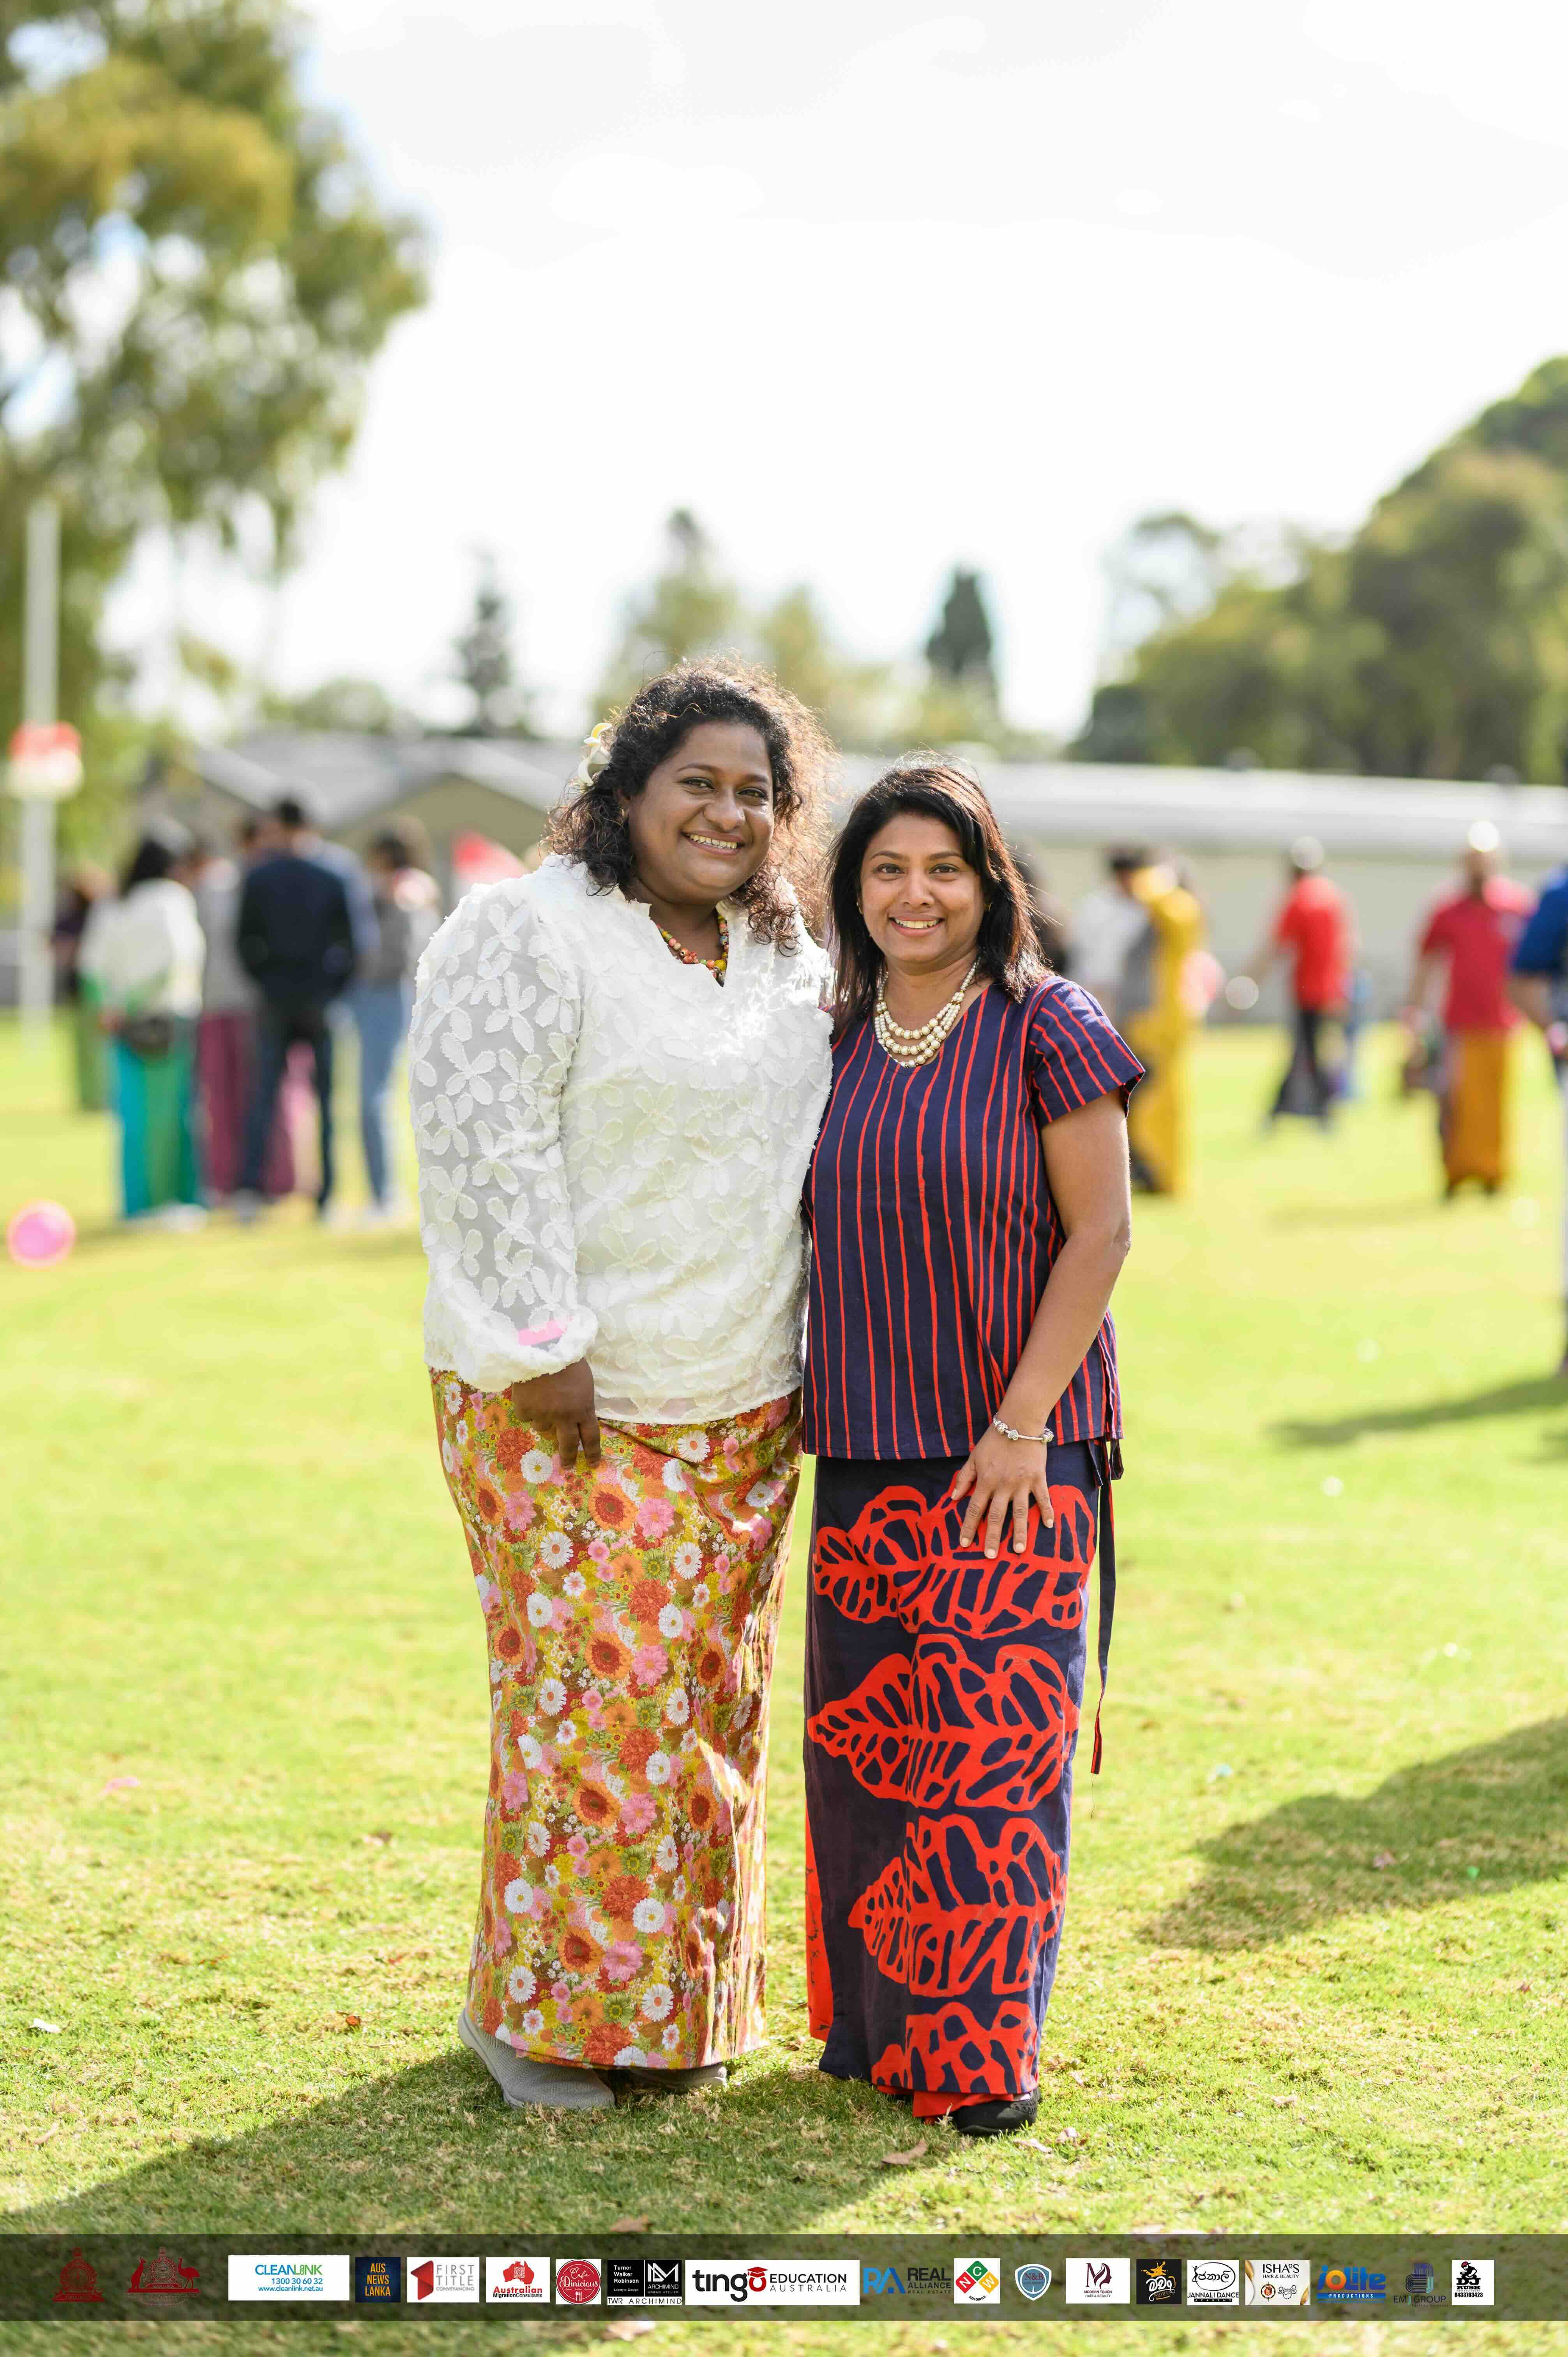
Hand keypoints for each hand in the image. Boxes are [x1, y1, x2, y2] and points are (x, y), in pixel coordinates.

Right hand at [508, 1358, 599, 1468]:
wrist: (541, 1345)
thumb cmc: (568, 1359)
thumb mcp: (584, 1382)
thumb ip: (580, 1402)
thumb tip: (573, 1418)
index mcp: (583, 1408)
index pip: (590, 1437)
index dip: (592, 1452)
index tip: (592, 1464)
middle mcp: (564, 1416)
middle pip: (567, 1444)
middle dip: (568, 1457)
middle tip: (567, 1466)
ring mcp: (543, 1414)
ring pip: (542, 1427)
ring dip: (542, 1418)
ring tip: (542, 1397)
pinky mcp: (524, 1409)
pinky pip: (525, 1415)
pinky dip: (526, 1407)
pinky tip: (528, 1392)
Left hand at [951, 1425, 1051, 1557]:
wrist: (1019, 1422)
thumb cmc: (994, 1439)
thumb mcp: (974, 1457)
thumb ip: (964, 1478)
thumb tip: (953, 1498)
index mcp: (985, 1481)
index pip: (974, 1509)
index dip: (968, 1527)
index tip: (964, 1544)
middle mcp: (1003, 1485)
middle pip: (996, 1516)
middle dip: (992, 1537)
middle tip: (990, 1556)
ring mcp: (1022, 1483)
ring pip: (1020, 1513)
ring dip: (1019, 1533)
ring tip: (1019, 1550)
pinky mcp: (1038, 1478)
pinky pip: (1043, 1498)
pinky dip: (1047, 1511)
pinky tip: (1048, 1525)